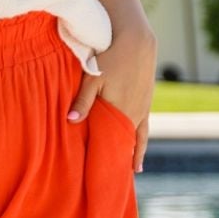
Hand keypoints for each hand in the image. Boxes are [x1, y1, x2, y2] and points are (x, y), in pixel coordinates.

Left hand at [69, 32, 155, 171]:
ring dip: (137, 148)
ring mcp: (145, 105)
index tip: (112, 176)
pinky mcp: (148, 97)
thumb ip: (82, 102)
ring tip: (136, 166)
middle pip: (132, 143)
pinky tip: (138, 137)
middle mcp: (138, 112)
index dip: (116, 159)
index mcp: (124, 112)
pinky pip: (145, 122)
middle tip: (124, 178)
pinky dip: (141, 134)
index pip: (119, 144)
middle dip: (128, 159)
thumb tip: (71, 123)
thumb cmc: (110, 57)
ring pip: (141, 133)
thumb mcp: (93, 79)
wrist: (136, 39)